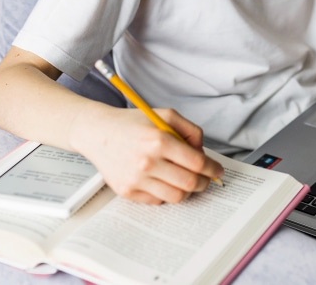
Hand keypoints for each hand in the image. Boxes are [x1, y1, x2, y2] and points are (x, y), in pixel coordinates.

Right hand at [70, 104, 224, 204]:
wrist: (97, 132)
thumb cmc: (133, 123)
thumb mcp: (165, 115)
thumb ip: (190, 130)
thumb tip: (202, 152)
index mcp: (159, 140)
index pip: (197, 163)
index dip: (213, 169)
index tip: (218, 170)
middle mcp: (147, 162)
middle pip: (190, 183)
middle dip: (204, 183)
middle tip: (206, 179)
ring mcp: (136, 179)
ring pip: (176, 196)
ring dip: (187, 190)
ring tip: (185, 180)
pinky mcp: (127, 191)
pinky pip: (157, 200)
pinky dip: (166, 193)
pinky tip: (163, 180)